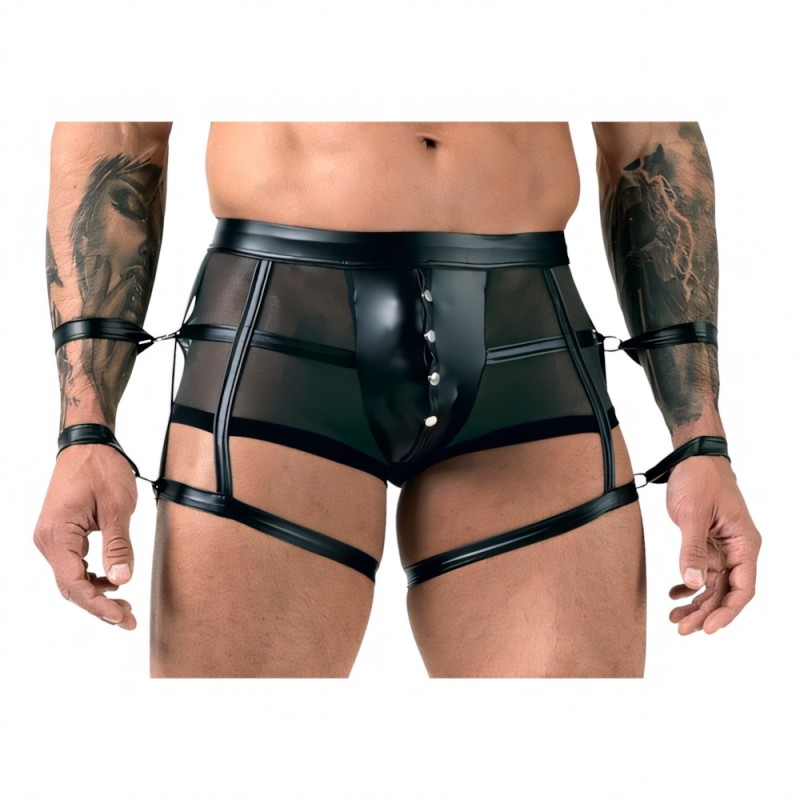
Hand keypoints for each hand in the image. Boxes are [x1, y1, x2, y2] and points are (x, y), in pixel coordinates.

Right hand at [34, 444, 137, 628]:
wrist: (88, 444)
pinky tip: (112, 582)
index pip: (74, 584)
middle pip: (70, 587)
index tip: (121, 617)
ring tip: (124, 605)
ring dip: (96, 594)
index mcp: (57, 535)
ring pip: (71, 578)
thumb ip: (119, 546)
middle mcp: (48, 540)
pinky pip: (73, 565)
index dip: (98, 606)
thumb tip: (122, 581)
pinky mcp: (61, 534)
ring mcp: (52, 538)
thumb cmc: (101, 468)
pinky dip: (92, 577)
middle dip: (99, 606)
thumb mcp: (118, 507)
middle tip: (128, 620)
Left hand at [666, 455, 760, 633]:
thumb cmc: (701, 479)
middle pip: (726, 592)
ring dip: (696, 604)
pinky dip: (688, 585)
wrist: (694, 457)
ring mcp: (722, 548)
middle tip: (683, 628)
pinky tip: (674, 595)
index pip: (743, 588)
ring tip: (675, 618)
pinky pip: (702, 572)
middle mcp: (737, 550)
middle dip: (706, 613)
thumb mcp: (693, 514)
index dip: (727, 612)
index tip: (709, 628)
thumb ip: (692, 549)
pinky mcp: (707, 543)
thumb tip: (692, 583)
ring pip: (712, 586)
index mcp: (744, 544)